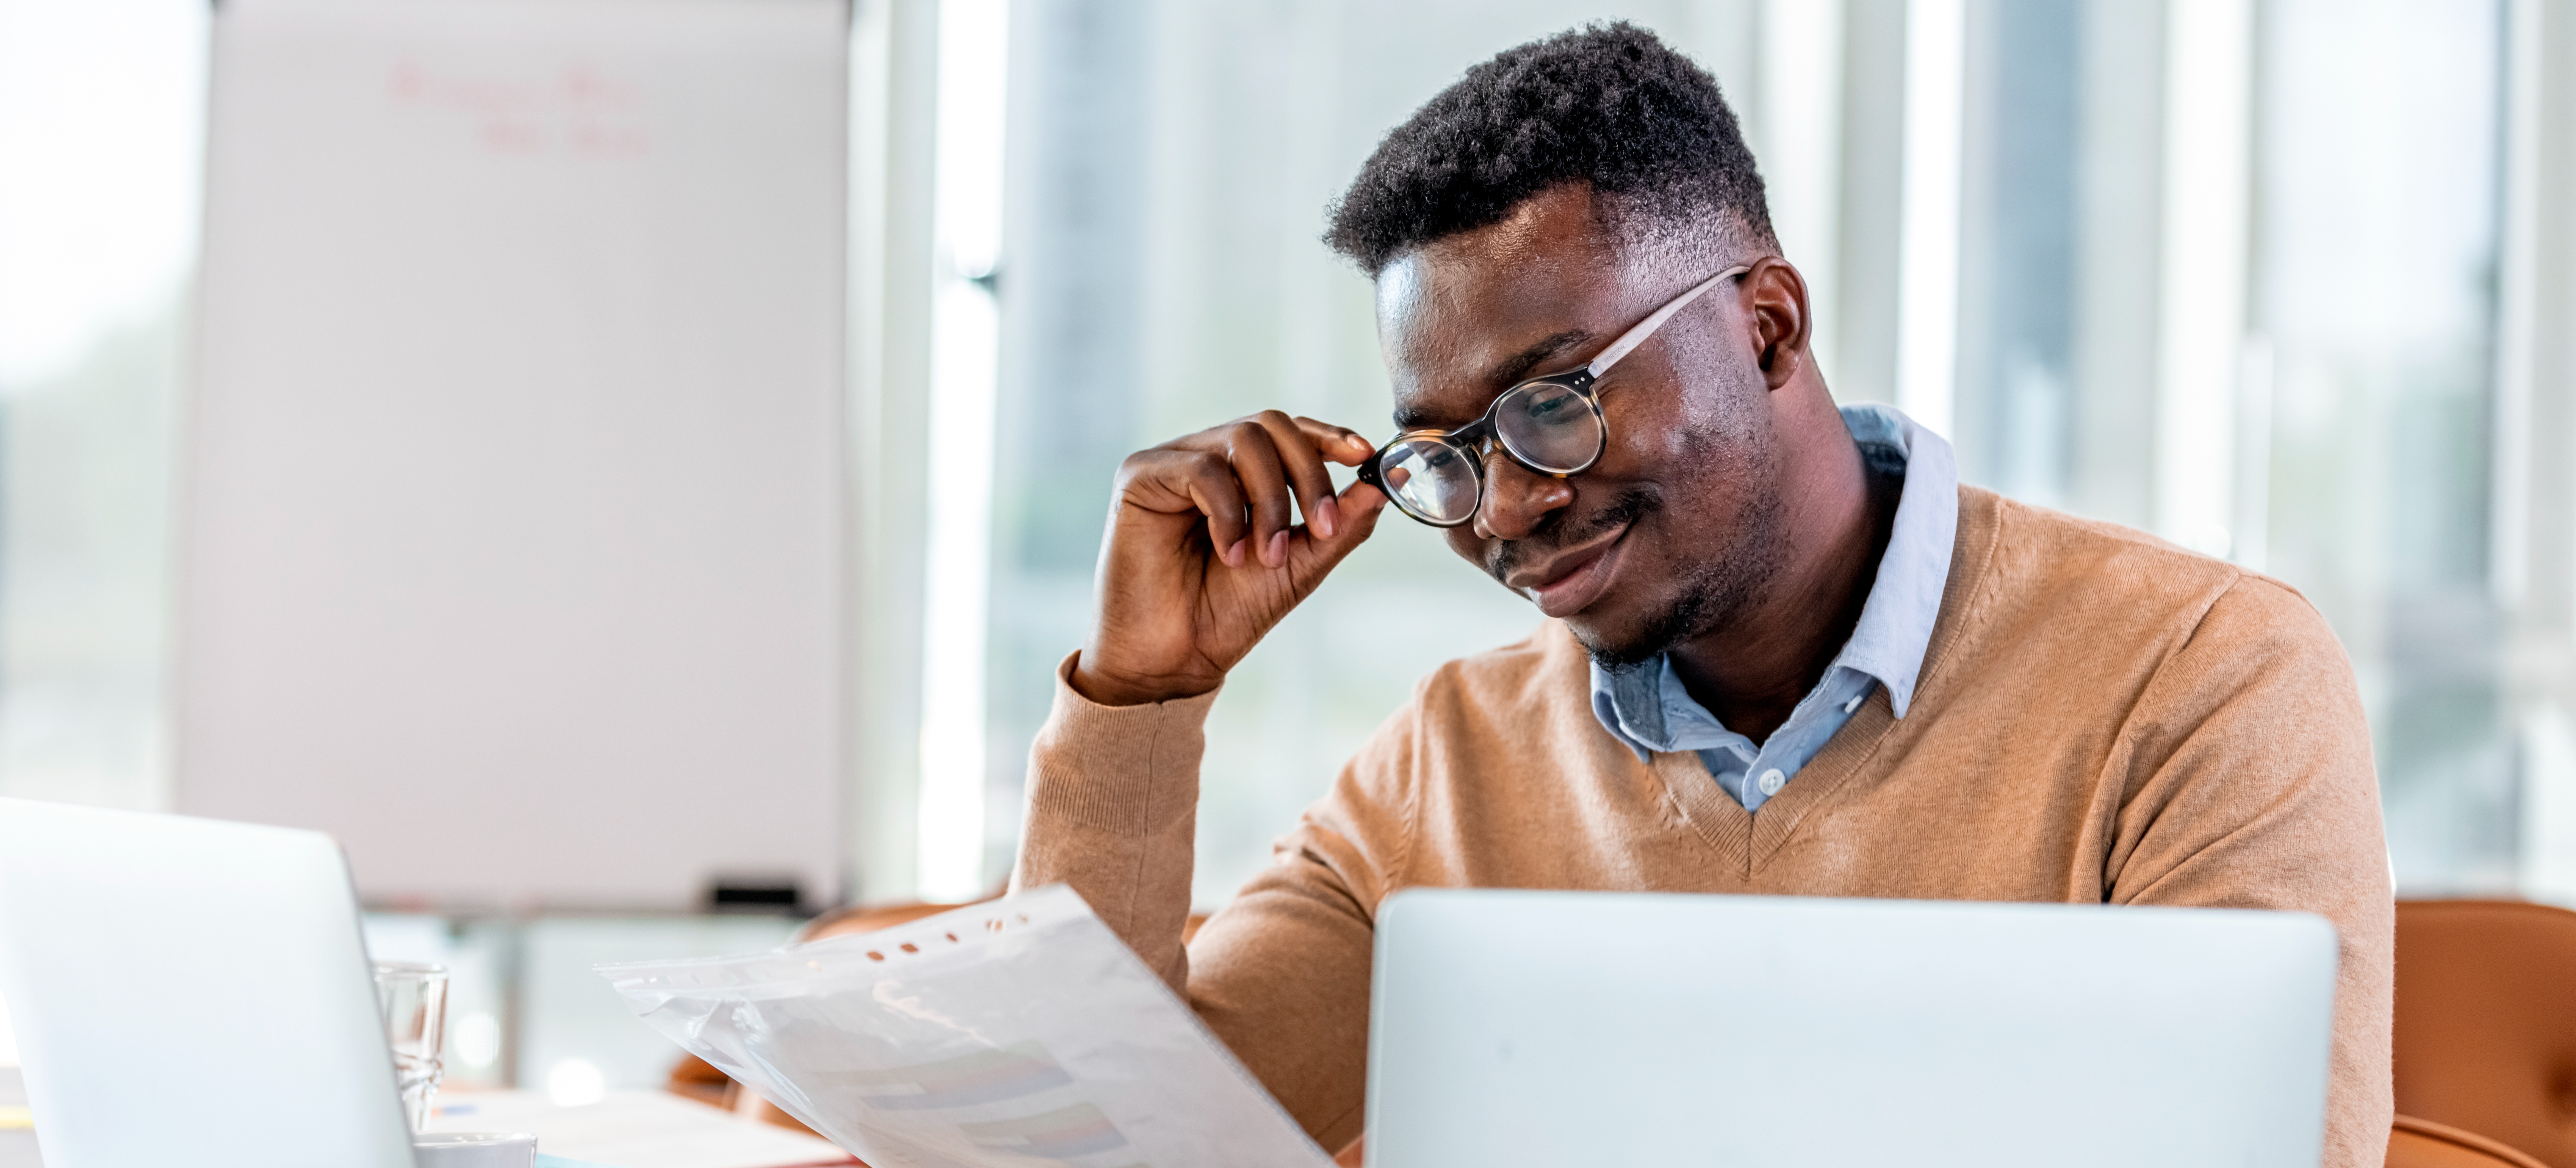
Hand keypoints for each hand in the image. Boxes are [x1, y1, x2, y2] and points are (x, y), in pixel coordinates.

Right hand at [1072, 410, 1387, 705]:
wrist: (1177, 657)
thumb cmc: (1230, 613)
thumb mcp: (1301, 564)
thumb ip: (1341, 523)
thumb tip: (1388, 480)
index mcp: (1241, 474)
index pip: (1289, 431)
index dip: (1329, 436)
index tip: (1365, 456)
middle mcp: (1206, 457)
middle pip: (1271, 425)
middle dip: (1308, 473)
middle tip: (1322, 526)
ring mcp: (1173, 463)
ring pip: (1242, 439)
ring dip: (1270, 500)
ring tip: (1267, 555)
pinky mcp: (1141, 476)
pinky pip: (1202, 469)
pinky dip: (1229, 513)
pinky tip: (1229, 553)